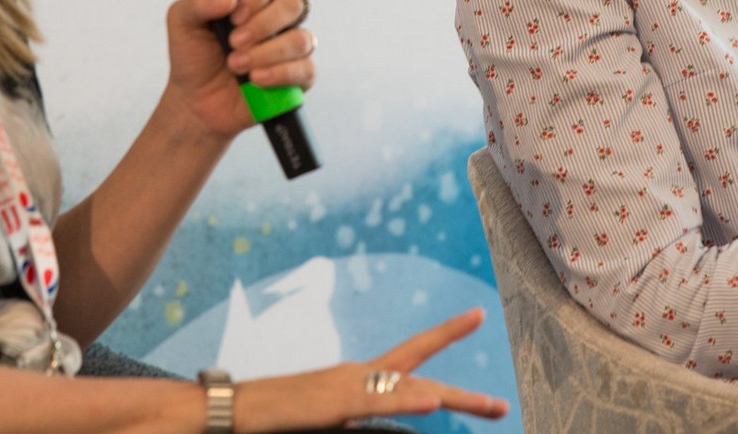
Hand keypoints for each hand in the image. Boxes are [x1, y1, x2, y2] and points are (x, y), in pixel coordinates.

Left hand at [162, 0, 315, 139]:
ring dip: (266, 53)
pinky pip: (306, 69)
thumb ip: (199, 2)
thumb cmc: (194, 58)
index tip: (233, 15)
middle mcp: (277, 18)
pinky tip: (256, 80)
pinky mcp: (299, 77)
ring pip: (301, 39)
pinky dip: (278, 74)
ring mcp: (290, 48)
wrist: (196, 102)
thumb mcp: (182, 23)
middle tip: (234, 42)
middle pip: (293, 3)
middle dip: (262, 24)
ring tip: (237, 65)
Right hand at [234, 308, 509, 432]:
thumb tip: (380, 422)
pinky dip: (406, 400)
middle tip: (502, 406)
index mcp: (358, 379)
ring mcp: (349, 386)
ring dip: (450, 398)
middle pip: (422, 378)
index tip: (475, 316)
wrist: (235, 410)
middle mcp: (359, 375)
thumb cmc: (278, 417)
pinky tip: (431, 402)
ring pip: (409, 390)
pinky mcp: (336, 403)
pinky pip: (378, 401)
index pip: (411, 358)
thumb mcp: (330, 419)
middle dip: (464, 395)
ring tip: (487, 405)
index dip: (445, 335)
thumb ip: (360, 418)